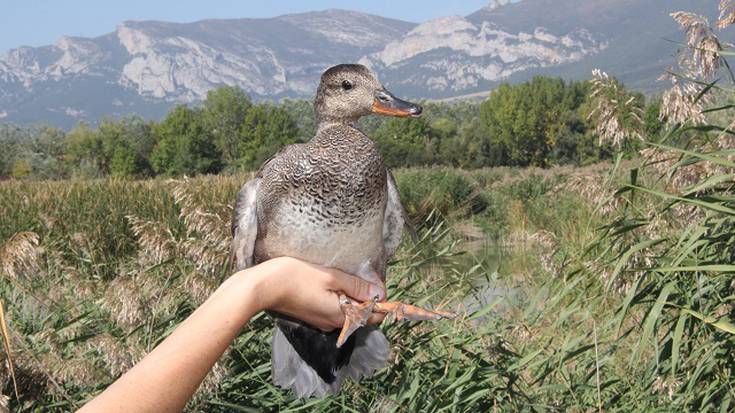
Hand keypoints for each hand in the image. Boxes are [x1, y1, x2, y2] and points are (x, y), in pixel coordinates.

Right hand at [245, 257, 385, 330]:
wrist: (264, 287)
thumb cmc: (297, 278)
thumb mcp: (331, 276)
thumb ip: (356, 285)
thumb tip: (379, 293)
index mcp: (342, 315)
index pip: (373, 316)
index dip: (380, 301)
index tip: (375, 283)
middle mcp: (334, 323)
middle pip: (360, 313)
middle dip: (365, 297)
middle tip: (358, 276)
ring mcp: (322, 321)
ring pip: (347, 311)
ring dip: (350, 296)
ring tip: (342, 277)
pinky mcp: (312, 316)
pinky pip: (333, 309)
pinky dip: (338, 298)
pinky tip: (330, 283)